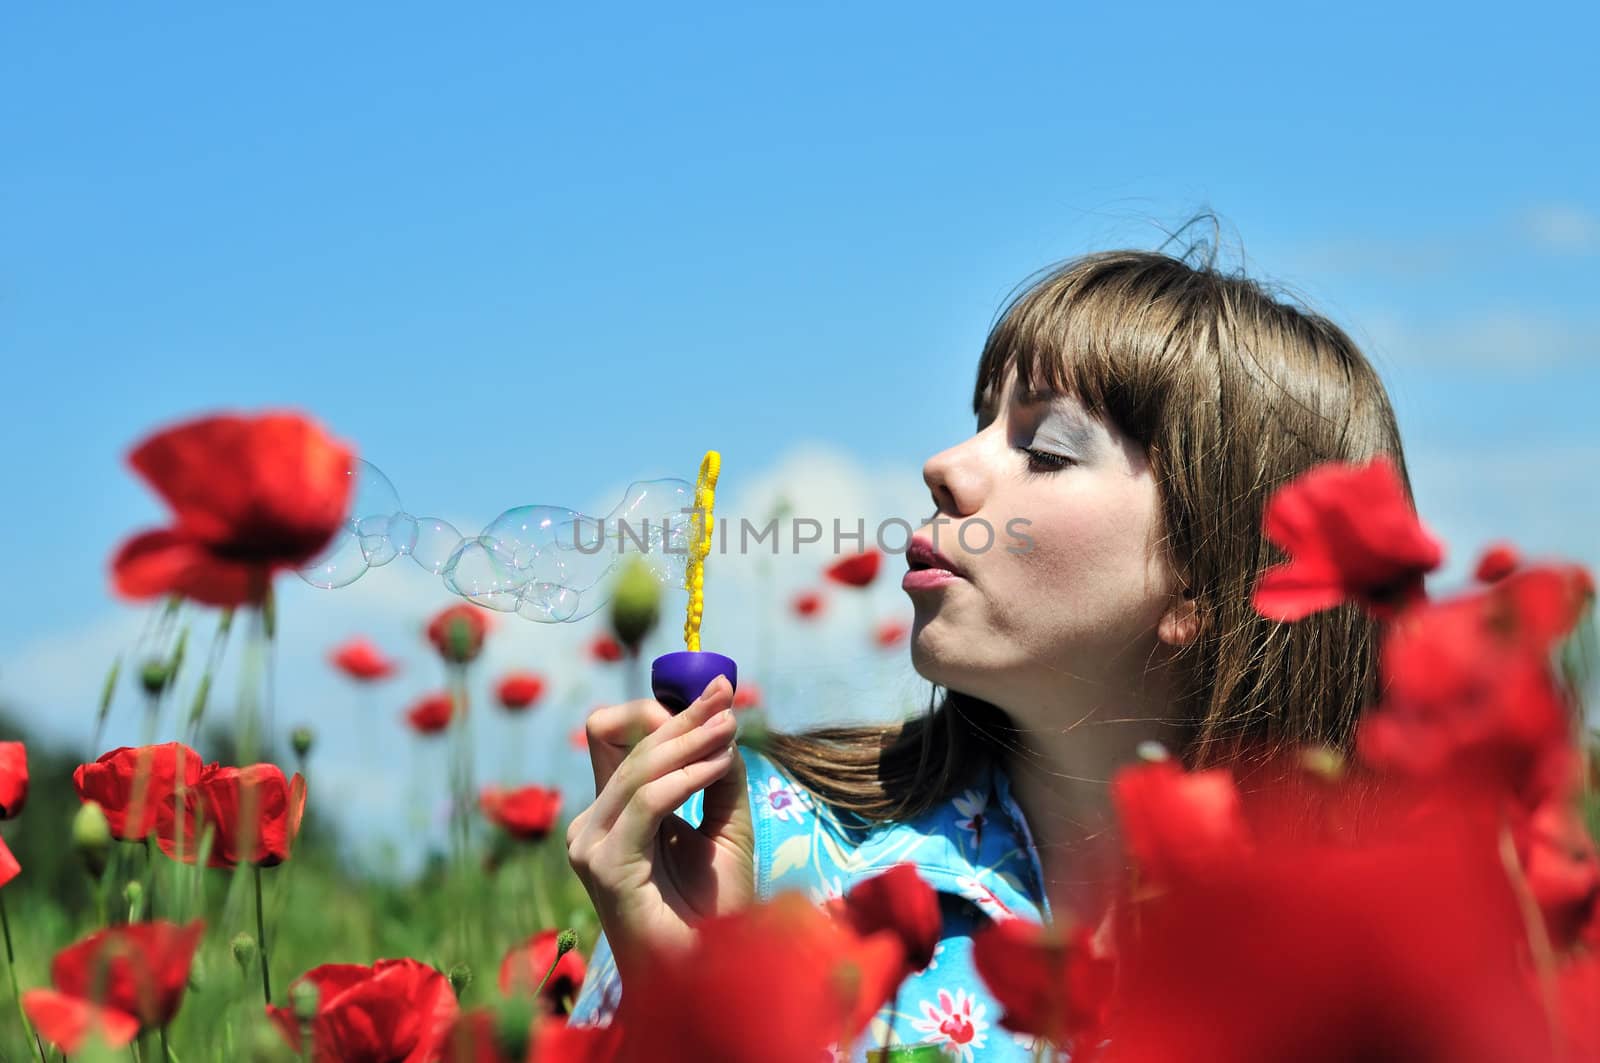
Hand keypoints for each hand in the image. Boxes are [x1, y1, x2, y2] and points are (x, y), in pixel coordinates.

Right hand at [565, 674, 754, 979]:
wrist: (708, 976)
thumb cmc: (713, 912)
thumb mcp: (723, 829)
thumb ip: (718, 778)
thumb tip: (720, 721)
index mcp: (612, 814)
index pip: (617, 737)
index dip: (662, 708)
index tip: (718, 691)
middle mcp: (591, 825)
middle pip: (625, 739)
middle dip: (682, 715)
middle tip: (728, 699)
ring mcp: (590, 845)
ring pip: (637, 765)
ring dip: (690, 739)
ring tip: (733, 729)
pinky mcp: (605, 865)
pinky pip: (648, 801)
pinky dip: (687, 776)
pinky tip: (720, 764)